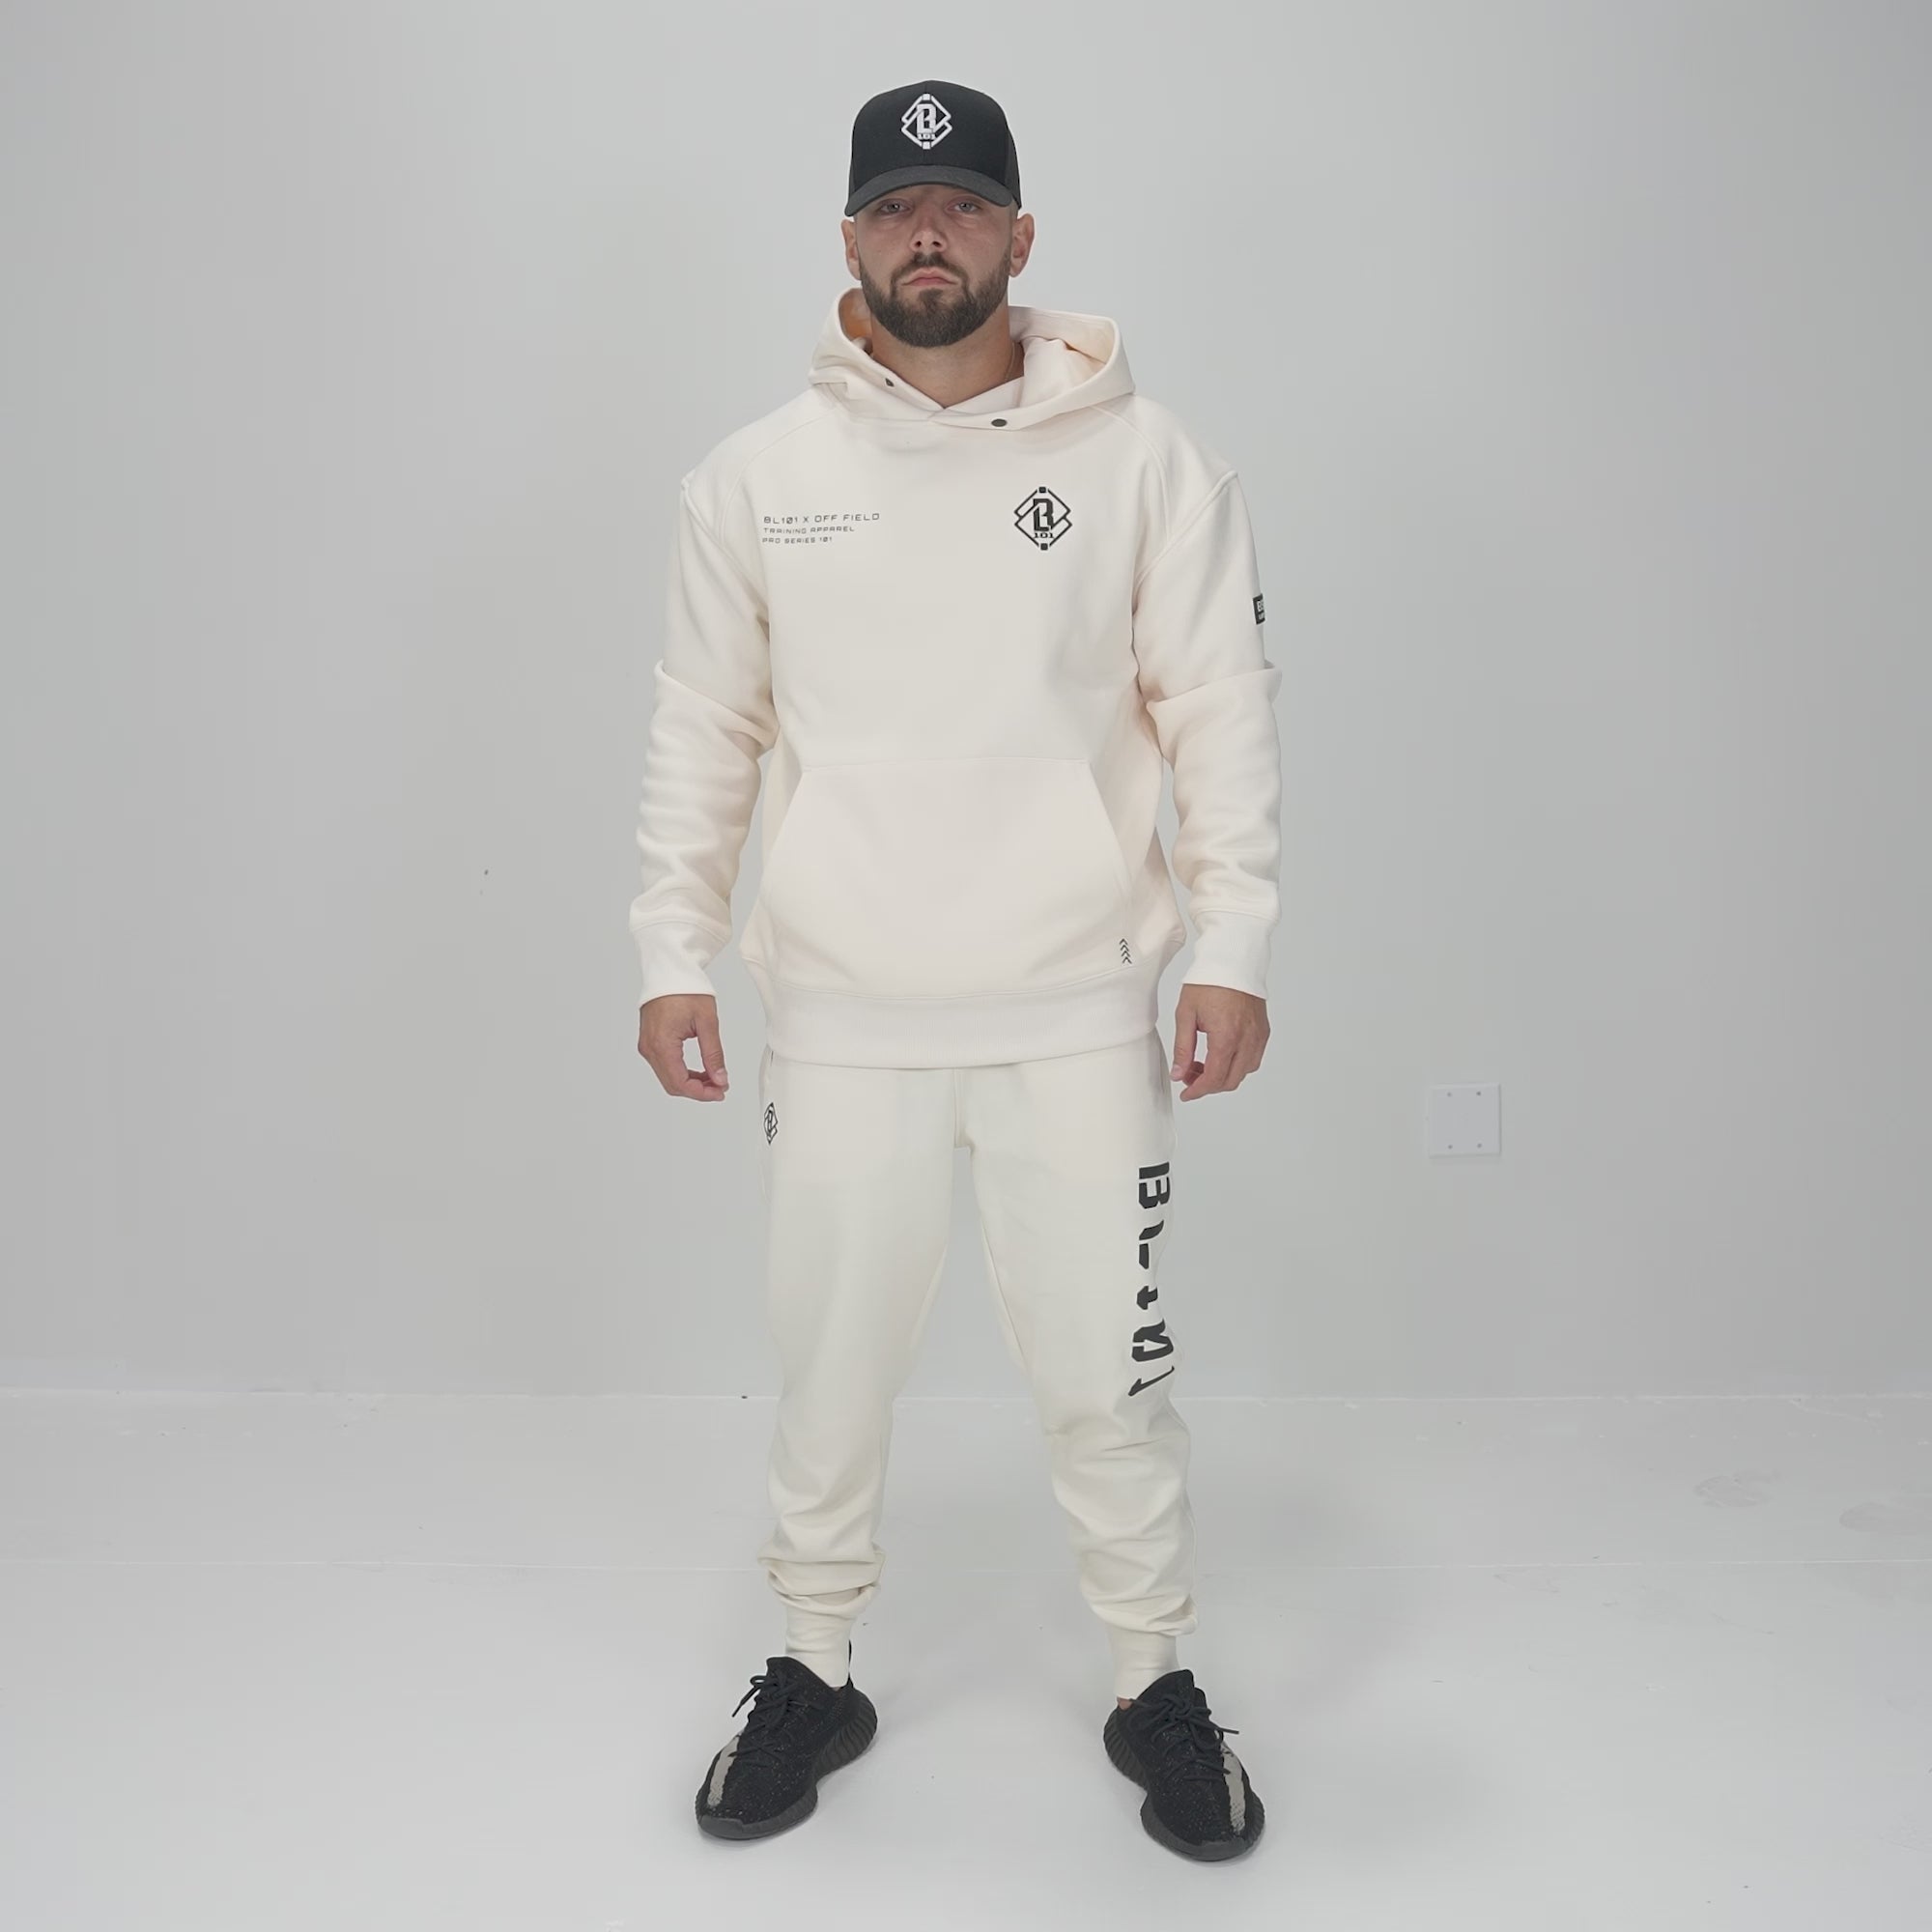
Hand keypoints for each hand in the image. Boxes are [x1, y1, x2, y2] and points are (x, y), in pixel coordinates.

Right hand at [637, 993, 729, 1101]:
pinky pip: (664, 1066)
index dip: (702, 1093)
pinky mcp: (649, 1041)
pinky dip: (682, 1073)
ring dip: (690, 1083)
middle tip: (720, 1087)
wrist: (669, 971)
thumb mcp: (707, 1022)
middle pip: (672, 1085)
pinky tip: (700, 1071)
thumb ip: (713, 1054)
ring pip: (668, 1078)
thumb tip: (720, 1079)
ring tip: (714, 1079)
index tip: (721, 1092)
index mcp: (662, 1044)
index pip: (680, 1083)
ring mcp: (647, 1045)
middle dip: (698, 1091)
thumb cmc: (686, 989)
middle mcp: (650, 1048)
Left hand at [1170, 983, 1268, 1100]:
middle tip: (1190, 1076)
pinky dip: (1237, 1064)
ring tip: (1204, 1063)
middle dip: (1208, 1085)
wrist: (1233, 960)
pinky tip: (1221, 1054)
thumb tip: (1179, 1073)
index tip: (1187, 1093)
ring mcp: (1258, 1036)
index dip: (1198, 1091)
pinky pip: (1253, 1059)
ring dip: (1223, 1076)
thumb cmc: (1209, 981)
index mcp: (1226, 1037)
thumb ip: (1183, 1048)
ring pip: (1243, 1072)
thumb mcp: (1186, 1014)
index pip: (1213, 1078)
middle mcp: (1247, 1040)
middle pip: (1230, 1081)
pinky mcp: (1263, 1031)